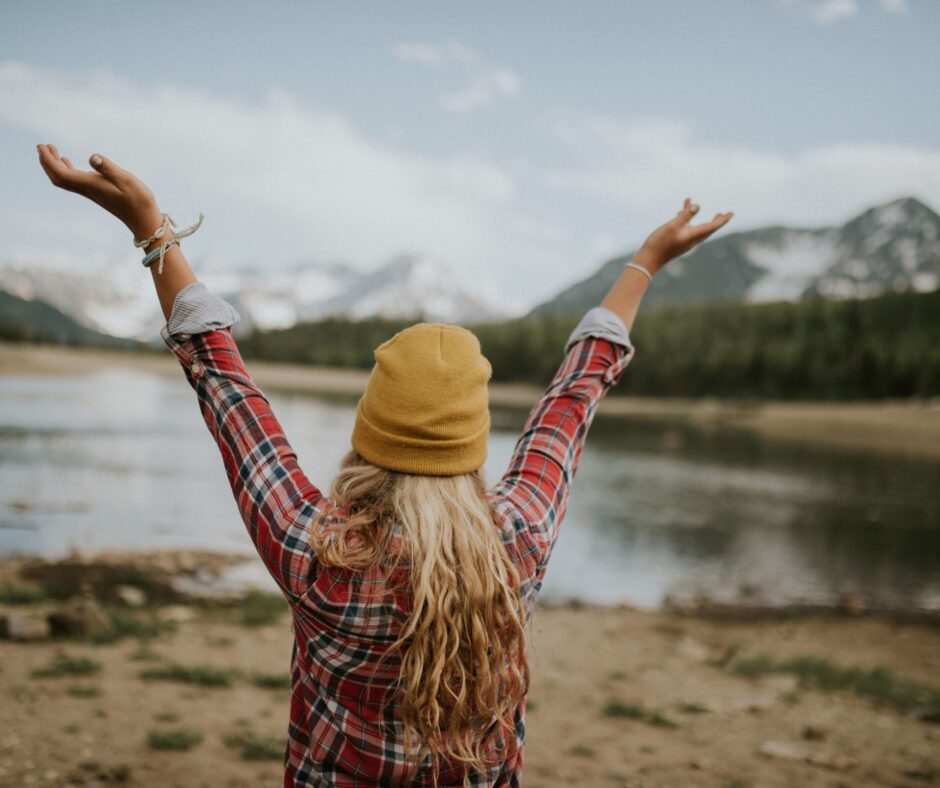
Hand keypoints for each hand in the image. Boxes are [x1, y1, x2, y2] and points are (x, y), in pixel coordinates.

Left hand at [36, 144, 163, 243]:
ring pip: (65, 180)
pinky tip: (69, 162)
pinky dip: (66, 170)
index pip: (62, 173)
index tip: (42, 146)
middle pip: (58, 178)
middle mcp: (88, 190)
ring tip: (53, 151)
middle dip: (47, 163)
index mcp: (91, 185)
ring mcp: (92, 192)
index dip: (49, 160)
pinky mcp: (98, 193)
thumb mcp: (126, 180)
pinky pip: (75, 181)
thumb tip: (93, 157)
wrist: (144, 220)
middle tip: (43, 146)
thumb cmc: (138, 200)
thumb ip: (109, 168)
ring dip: (55, 166)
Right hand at [634, 198, 733, 274]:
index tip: (731, 213)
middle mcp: (691, 239)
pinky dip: (684, 218)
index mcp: (693, 236)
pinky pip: (684, 228)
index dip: (722, 220)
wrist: (648, 260)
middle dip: (716, 221)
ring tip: (699, 207)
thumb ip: (685, 216)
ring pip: (695, 227)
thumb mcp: (672, 227)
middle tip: (724, 214)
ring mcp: (683, 241)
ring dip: (699, 218)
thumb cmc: (660, 244)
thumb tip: (697, 206)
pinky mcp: (675, 241)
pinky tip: (679, 212)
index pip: (712, 227)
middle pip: (707, 229)